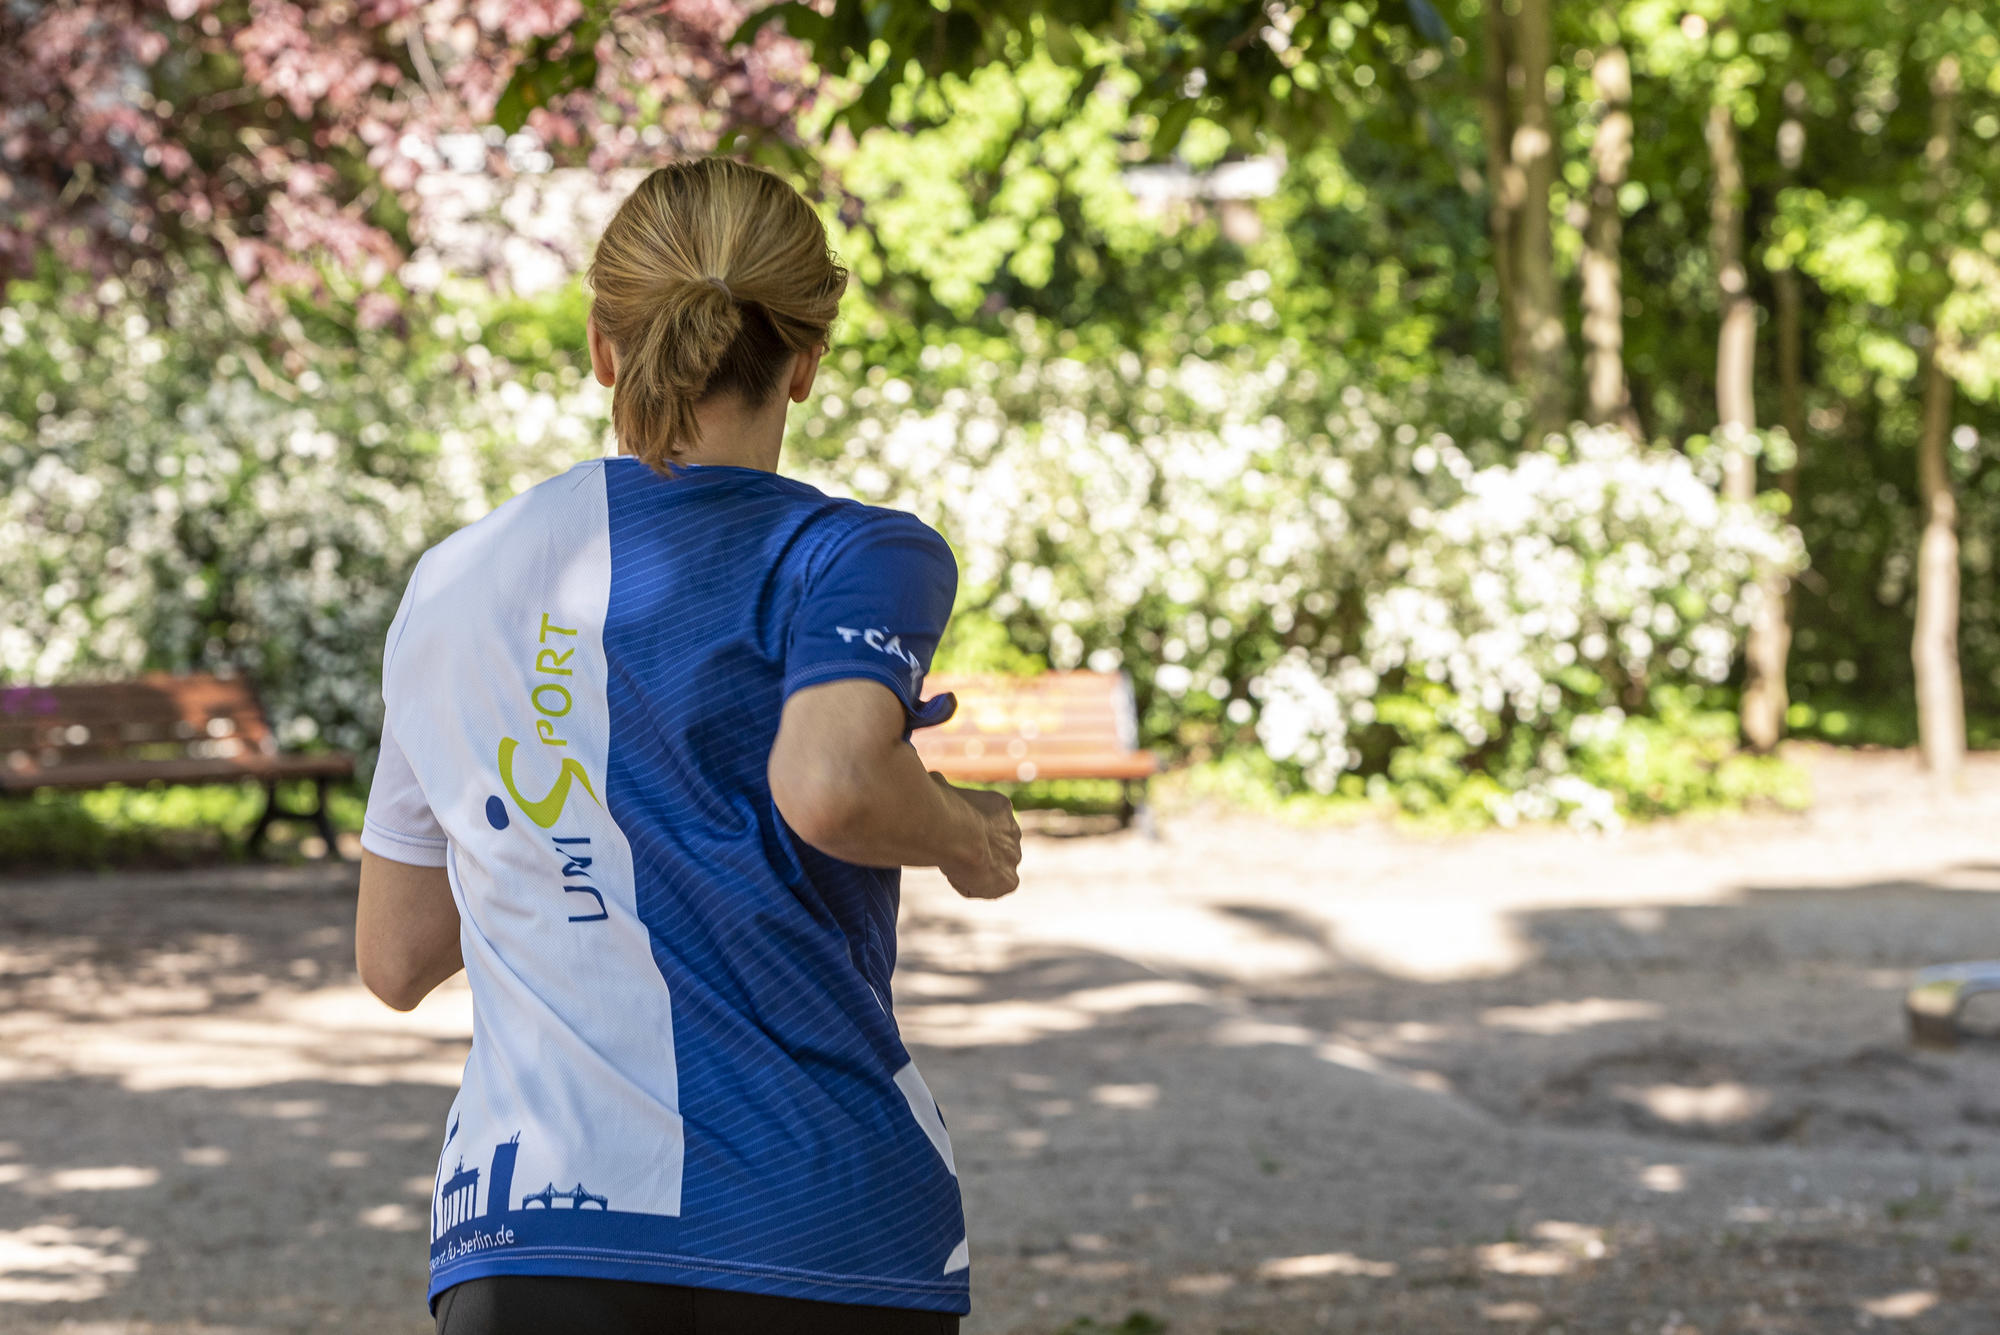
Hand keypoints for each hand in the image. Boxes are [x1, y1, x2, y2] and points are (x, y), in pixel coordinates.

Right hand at [933, 773, 1020, 899]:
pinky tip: (958, 875)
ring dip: (971, 870)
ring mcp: (1013, 857)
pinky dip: (971, 887)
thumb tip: (931, 781)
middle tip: (948, 854)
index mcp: (1000, 808)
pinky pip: (989, 889)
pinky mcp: (1009, 881)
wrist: (953, 832)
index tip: (946, 834)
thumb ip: (940, 788)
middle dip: (972, 853)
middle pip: (991, 848)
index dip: (963, 832)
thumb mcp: (938, 786)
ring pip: (990, 870)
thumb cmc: (941, 807)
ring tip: (951, 864)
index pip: (984, 824)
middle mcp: (1013, 832)